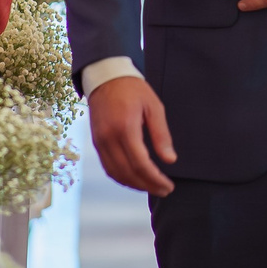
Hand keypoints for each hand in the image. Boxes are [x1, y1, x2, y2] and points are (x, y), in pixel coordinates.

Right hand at [88, 76, 176, 195]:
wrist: (106, 77)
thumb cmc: (133, 89)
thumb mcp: (154, 107)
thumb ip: (161, 135)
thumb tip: (170, 160)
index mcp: (125, 128)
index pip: (140, 164)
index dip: (155, 179)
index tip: (168, 185)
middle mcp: (109, 138)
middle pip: (128, 173)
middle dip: (147, 186)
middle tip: (164, 190)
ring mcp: (100, 142)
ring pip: (116, 173)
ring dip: (134, 185)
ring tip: (151, 187)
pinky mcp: (97, 142)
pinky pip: (108, 167)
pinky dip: (121, 177)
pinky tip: (134, 179)